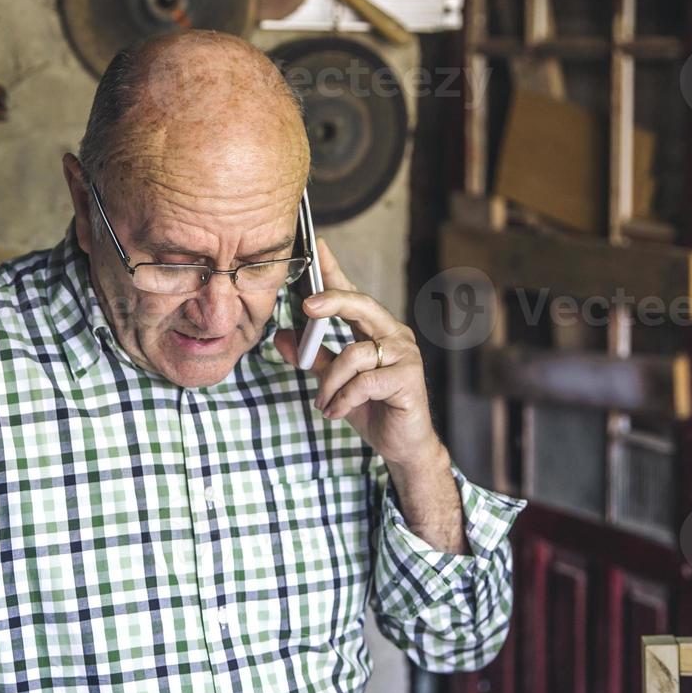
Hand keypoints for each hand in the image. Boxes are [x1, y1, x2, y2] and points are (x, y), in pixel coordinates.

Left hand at [275, 239, 446, 469]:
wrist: (402, 445)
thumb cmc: (372, 409)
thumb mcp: (335, 382)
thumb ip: (313, 358)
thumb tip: (282, 337)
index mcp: (376, 330)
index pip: (353, 294)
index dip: (335, 270)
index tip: (318, 247)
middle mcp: (394, 335)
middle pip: (362, 305)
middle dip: (332, 301)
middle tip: (307, 306)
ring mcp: (405, 355)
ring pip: (354, 354)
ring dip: (330, 383)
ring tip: (323, 403)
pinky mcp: (408, 378)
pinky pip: (364, 382)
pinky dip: (343, 399)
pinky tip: (337, 412)